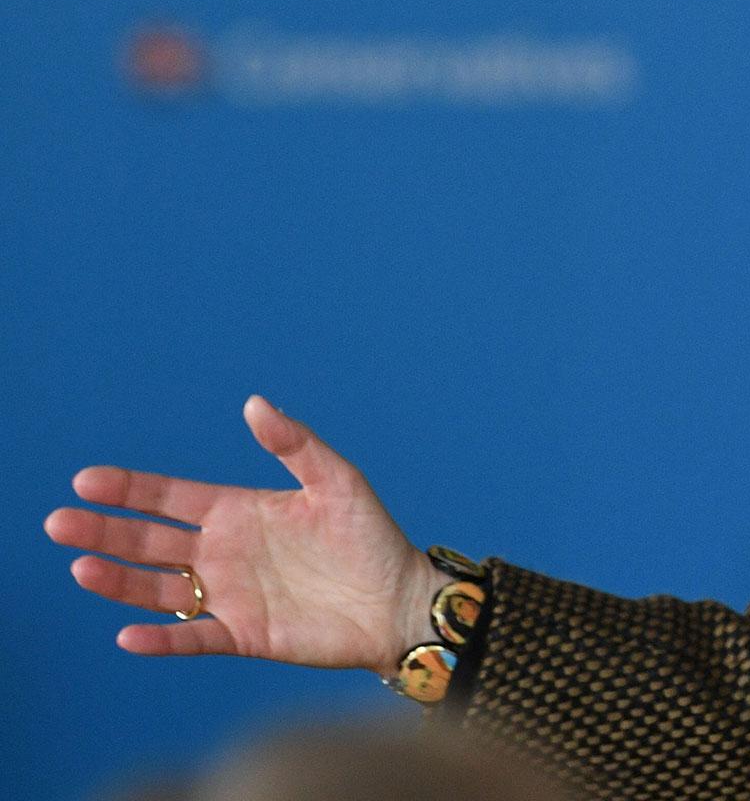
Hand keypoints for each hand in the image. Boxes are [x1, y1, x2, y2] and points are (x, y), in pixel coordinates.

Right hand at [45, 395, 447, 672]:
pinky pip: (192, 638)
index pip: (171, 498)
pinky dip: (162, 639)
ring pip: (158, 589)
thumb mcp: (337, 480)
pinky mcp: (243, 635)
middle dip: (104, 532)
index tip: (87, 480)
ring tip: (82, 569)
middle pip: (150, 542)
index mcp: (241, 511)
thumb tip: (254, 403)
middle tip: (58, 523)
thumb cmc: (372, 537)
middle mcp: (225, 553)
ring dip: (119, 582)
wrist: (398, 600)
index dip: (130, 489)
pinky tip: (129, 635)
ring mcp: (230, 596)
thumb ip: (295, 444)